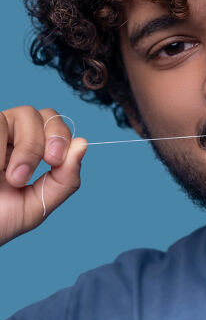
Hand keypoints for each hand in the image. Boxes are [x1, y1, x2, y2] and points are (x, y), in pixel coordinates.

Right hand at [0, 106, 86, 246]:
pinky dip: (1, 150)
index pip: (53, 124)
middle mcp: (7, 137)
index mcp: (25, 151)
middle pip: (40, 114)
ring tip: (14, 178)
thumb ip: (64, 179)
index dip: (62, 136)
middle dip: (51, 137)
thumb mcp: (37, 204)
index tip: (56, 161)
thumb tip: (83, 144)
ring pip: (22, 114)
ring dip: (27, 148)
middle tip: (49, 161)